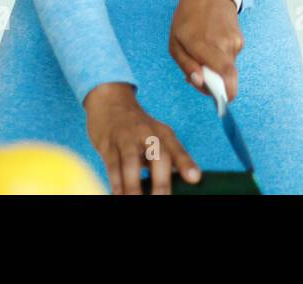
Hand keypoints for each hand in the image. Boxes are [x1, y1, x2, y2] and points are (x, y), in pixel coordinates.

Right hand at [83, 82, 200, 194]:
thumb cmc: (137, 128)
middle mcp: (147, 134)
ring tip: (136, 201)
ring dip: (134, 186)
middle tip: (162, 198)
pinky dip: (115, 183)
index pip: (177, 150)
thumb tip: (187, 181)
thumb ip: (170, 158)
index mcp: (163, 134)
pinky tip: (118, 195)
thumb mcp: (157, 137)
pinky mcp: (107, 144)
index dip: (186, 164)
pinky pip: (112, 165)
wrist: (110, 102)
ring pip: (131, 163)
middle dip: (161, 181)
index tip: (195, 179)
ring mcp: (126, 138)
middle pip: (158, 155)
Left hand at [169, 0, 242, 101]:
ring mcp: (234, 42)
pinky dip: (221, 59)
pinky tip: (212, 45)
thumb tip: (199, 82)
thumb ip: (187, 65)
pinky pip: (230, 58)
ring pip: (228, 68)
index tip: (220, 101)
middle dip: (215, 84)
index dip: (225, 93)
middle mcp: (223, 44)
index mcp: (204, 45)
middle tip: (201, 76)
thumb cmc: (188, 18)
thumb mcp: (176, 42)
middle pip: (227, 78)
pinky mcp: (240, 40)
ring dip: (216, 69)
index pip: (225, 76)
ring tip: (203, 52)